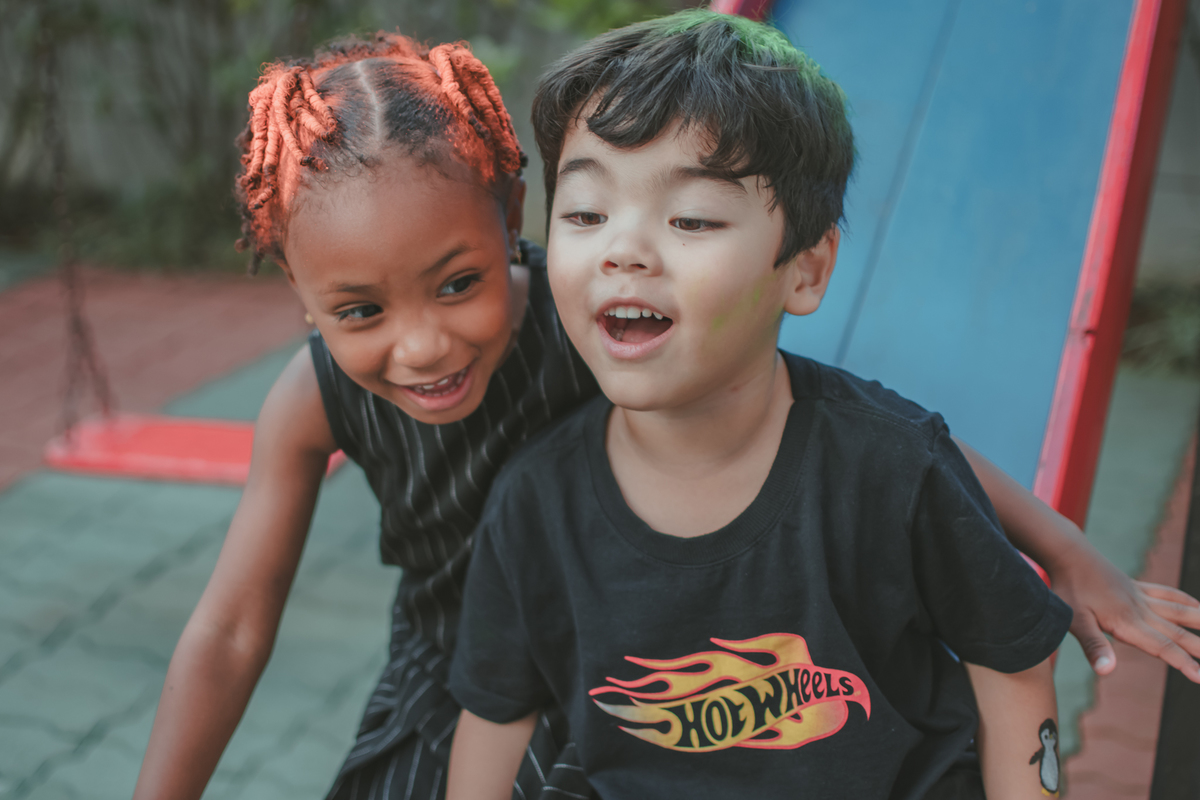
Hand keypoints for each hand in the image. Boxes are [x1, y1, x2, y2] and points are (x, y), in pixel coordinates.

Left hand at [1048, 544, 1199, 680]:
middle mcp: (1141, 610)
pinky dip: (1187, 601)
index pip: (1162, 647)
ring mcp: (1141, 597)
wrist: (1069, 554)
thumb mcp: (1074, 621)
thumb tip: (1107, 671)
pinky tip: (1197, 607)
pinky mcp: (1138, 587)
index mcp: (1128, 622)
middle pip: (1179, 632)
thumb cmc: (1068, 589)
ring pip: (1182, 611)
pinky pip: (1169, 594)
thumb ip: (1093, 646)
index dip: (1183, 662)